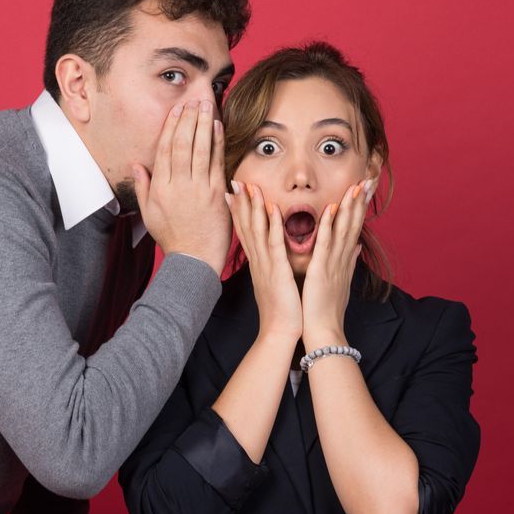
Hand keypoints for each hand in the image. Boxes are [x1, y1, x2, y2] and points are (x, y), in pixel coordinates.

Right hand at [132, 99, 230, 273]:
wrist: (194, 260)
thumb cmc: (172, 237)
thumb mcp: (149, 214)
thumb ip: (143, 187)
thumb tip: (136, 164)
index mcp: (160, 188)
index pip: (165, 149)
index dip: (171, 126)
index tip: (177, 109)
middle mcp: (178, 185)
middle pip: (182, 144)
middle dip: (188, 118)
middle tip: (193, 98)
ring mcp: (199, 189)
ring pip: (200, 149)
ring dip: (203, 124)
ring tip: (206, 105)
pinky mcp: (217, 194)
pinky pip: (217, 163)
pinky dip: (217, 143)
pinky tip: (218, 127)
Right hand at [227, 181, 302, 342]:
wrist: (279, 332)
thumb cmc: (281, 310)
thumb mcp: (274, 284)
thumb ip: (274, 267)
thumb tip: (274, 257)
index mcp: (258, 264)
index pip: (245, 232)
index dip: (238, 211)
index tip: (232, 192)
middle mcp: (257, 261)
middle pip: (246, 226)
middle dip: (241, 203)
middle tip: (235, 181)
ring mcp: (266, 265)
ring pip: (257, 230)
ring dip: (254, 207)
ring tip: (250, 186)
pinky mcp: (278, 271)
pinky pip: (275, 244)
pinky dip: (273, 225)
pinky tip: (272, 208)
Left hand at [300, 178, 375, 348]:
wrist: (324, 331)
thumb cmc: (328, 309)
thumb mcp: (341, 281)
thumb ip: (348, 261)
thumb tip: (355, 246)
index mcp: (345, 260)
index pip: (355, 228)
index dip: (361, 207)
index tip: (365, 189)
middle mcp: (343, 258)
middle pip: (354, 224)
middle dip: (361, 201)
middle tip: (368, 179)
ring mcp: (334, 263)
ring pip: (343, 229)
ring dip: (349, 207)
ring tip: (355, 186)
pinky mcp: (321, 270)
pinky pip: (325, 243)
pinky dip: (328, 225)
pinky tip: (331, 208)